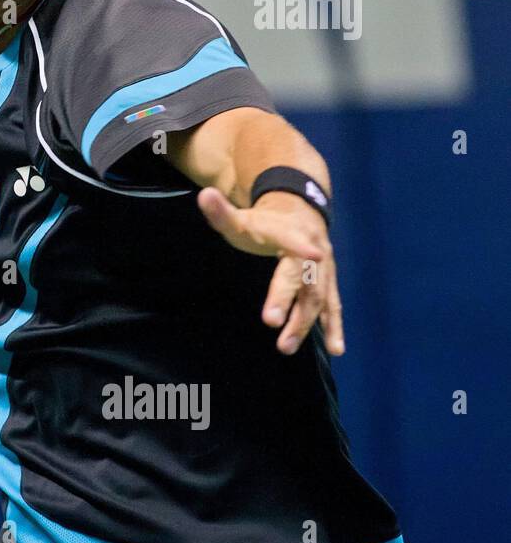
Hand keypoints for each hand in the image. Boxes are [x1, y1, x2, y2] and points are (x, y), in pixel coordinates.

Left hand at [196, 187, 343, 356]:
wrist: (299, 210)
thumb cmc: (264, 221)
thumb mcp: (241, 216)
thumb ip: (222, 211)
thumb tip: (205, 194)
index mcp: (290, 231)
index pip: (293, 239)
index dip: (301, 245)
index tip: (313, 254)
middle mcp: (313, 248)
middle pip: (304, 277)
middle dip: (290, 299)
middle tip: (272, 323)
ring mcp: (324, 267)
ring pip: (318, 296)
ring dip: (305, 322)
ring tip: (287, 346)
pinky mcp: (329, 282)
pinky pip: (333, 305)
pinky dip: (334, 326)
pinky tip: (337, 348)